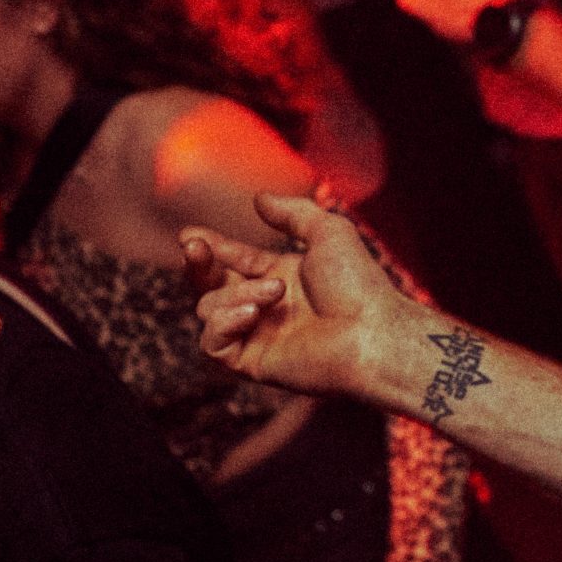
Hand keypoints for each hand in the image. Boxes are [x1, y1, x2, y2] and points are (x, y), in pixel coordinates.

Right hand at [182, 194, 422, 398]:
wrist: (372, 333)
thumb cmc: (358, 284)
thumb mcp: (327, 232)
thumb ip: (292, 213)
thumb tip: (259, 198)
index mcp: (282, 277)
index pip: (235, 261)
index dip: (211, 248)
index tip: (189, 234)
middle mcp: (266, 308)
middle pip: (211, 285)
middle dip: (199, 264)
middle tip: (193, 245)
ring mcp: (258, 336)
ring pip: (210, 309)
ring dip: (236, 293)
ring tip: (275, 291)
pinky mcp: (253, 363)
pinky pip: (212, 344)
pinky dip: (223, 324)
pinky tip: (250, 314)